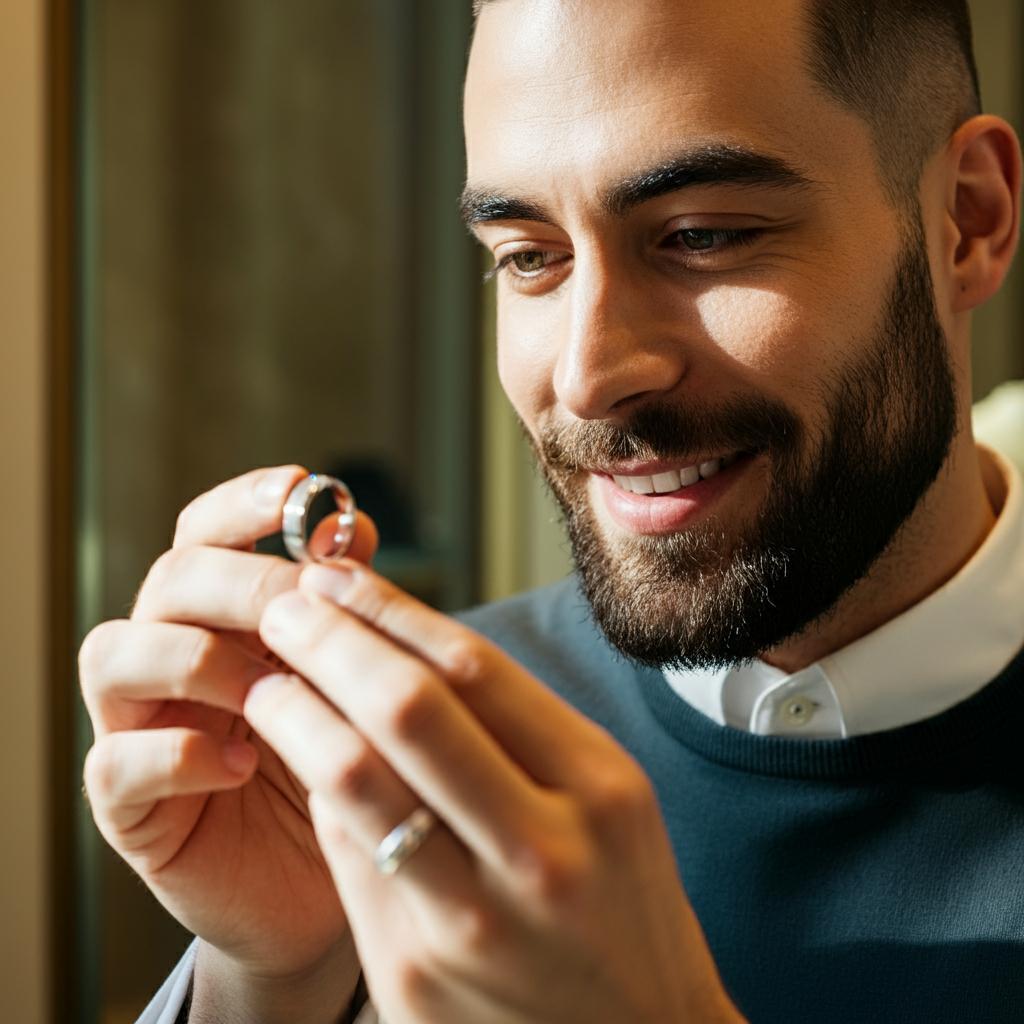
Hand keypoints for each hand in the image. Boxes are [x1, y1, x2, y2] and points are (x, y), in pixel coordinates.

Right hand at [78, 467, 377, 998]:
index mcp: (222, 616)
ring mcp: (138, 725)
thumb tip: (351, 529)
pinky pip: (115, 763)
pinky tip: (239, 763)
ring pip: (115, 653)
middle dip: (238, 581)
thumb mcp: (349, 680)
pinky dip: (176, 753)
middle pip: (169, 580)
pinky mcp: (127, 805)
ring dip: (195, 658)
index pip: (208, 533)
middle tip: (300, 605)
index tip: (302, 490)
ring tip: (266, 690)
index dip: (246, 505)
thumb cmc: (339, 764)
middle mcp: (169, 655)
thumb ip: (342, 608)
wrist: (325, 884)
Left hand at [244, 562, 744, 1023]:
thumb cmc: (619, 902)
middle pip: (408, 709)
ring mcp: (472, 922)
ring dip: (294, 710)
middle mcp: (540, 852)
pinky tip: (300, 754)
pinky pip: (347, 854)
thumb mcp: (605, 799)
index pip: (474, 668)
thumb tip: (396, 647)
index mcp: (598, 788)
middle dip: (330, 640)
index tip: (339, 575)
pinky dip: (319, 789)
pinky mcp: (413, 975)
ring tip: (267, 676)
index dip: (391, 609)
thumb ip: (516, 728)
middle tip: (286, 602)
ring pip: (354, 780)